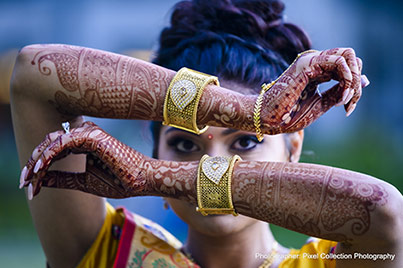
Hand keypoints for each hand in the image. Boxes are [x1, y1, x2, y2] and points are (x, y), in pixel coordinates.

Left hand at [19, 121, 151, 198]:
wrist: (141, 181)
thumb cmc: (119, 181)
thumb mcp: (83, 182)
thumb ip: (63, 178)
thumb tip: (41, 179)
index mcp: (84, 143)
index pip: (55, 148)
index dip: (39, 164)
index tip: (28, 183)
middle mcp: (85, 135)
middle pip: (50, 142)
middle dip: (34, 161)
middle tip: (24, 181)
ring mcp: (89, 133)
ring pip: (54, 141)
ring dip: (39, 159)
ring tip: (30, 177)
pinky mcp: (93, 136)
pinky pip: (64, 142)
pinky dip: (50, 155)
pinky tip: (41, 168)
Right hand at [260, 48, 368, 133]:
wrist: (268, 119)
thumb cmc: (289, 115)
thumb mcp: (321, 104)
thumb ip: (339, 93)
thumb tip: (364, 81)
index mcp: (317, 71)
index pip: (347, 67)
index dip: (354, 85)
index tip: (348, 107)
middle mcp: (314, 62)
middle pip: (351, 59)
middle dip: (356, 82)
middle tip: (349, 103)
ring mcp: (310, 60)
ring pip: (349, 57)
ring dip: (353, 80)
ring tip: (346, 100)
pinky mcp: (308, 63)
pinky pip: (340, 61)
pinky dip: (347, 79)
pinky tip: (342, 96)